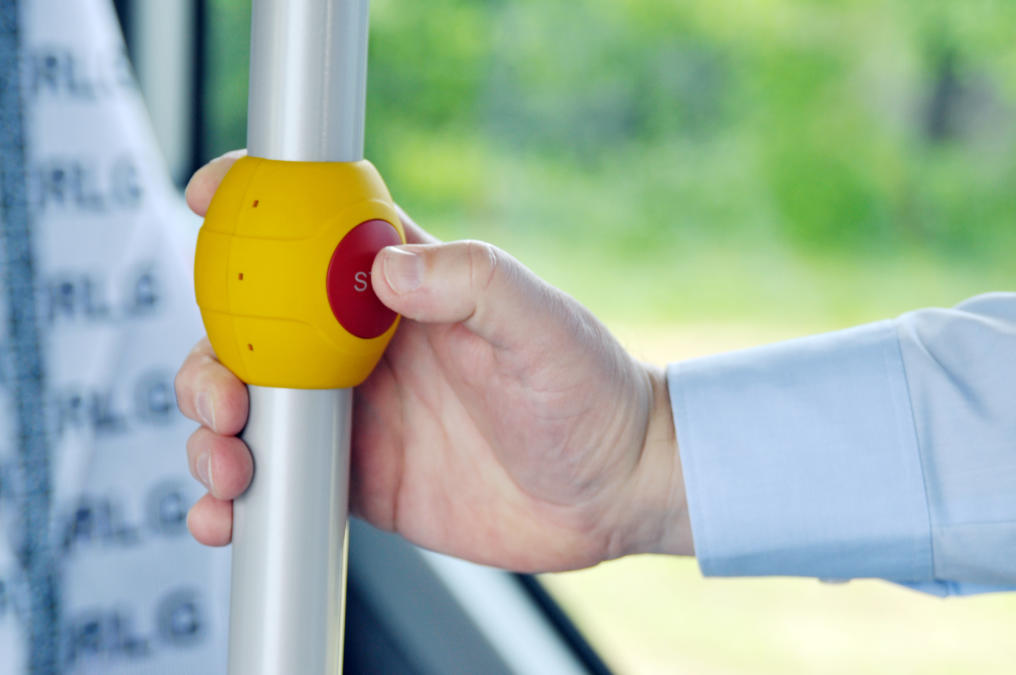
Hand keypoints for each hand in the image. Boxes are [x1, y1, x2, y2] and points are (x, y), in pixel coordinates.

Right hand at [176, 152, 691, 571]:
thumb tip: (383, 267)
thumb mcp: (540, 323)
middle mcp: (365, 347)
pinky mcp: (358, 479)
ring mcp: (357, 415)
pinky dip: (235, 499)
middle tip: (227, 399)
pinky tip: (225, 517)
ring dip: (211, 430)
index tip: (207, 194)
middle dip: (212, 355)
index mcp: (402, 291)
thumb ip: (473, 281)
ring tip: (229, 465)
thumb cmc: (588, 392)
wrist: (612, 491)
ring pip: (251, 406)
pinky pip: (279, 481)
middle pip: (254, 330)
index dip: (256, 203)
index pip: (316, 230)